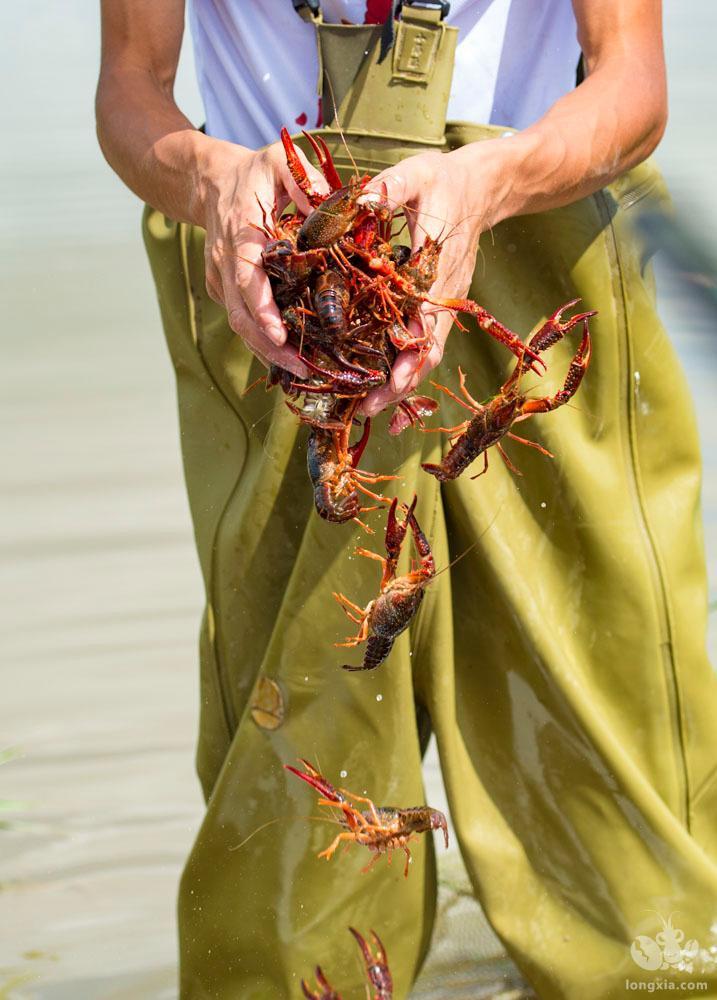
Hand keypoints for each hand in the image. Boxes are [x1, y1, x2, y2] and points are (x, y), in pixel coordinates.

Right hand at [197, 137, 329, 375]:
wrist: (209, 181)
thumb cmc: (253, 173)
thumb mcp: (279, 162)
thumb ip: (304, 179)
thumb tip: (331, 204)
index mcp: (240, 234)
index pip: (247, 279)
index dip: (262, 310)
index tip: (280, 335)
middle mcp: (225, 262)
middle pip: (241, 315)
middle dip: (270, 347)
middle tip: (303, 369)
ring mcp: (220, 279)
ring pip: (239, 324)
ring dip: (268, 352)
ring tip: (302, 372)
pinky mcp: (224, 289)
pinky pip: (242, 319)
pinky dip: (263, 342)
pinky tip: (291, 359)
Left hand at [360, 142, 504, 415]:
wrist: (483, 186)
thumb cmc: (445, 179)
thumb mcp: (417, 174)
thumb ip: (391, 187)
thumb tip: (362, 197)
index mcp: (437, 273)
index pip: (426, 326)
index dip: (409, 359)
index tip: (390, 384)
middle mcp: (444, 298)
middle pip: (426, 354)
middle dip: (400, 386)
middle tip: (367, 409)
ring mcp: (444, 305)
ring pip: (426, 354)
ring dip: (401, 383)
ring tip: (369, 406)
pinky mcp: (438, 305)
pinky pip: (424, 342)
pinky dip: (405, 366)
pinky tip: (382, 382)